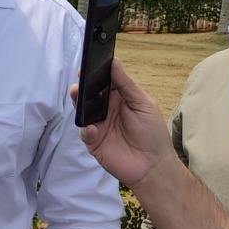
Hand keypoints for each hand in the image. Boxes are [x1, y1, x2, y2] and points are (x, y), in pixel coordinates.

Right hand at [70, 58, 176, 188]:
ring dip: (77, 102)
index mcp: (119, 98)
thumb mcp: (143, 104)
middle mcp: (105, 110)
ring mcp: (97, 125)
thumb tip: (114, 62)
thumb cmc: (153, 133)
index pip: (103, 82)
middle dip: (82, 86)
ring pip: (82, 111)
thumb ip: (126, 84)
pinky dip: (85, 129)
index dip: (96, 73)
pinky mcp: (92, 141)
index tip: (88, 64)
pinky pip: (83, 132)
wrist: (153, 166)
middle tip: (79, 80)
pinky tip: (92, 129)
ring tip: (76, 94)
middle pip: (89, 95)